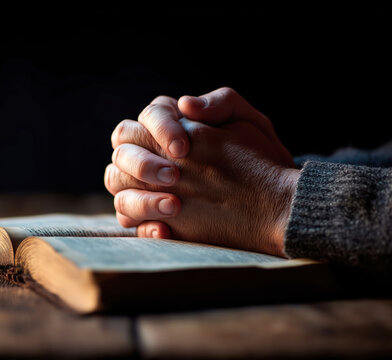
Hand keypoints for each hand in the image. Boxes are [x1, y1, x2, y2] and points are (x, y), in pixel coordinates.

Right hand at [104, 87, 298, 256]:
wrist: (274, 199)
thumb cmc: (258, 155)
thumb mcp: (248, 123)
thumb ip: (221, 103)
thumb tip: (186, 103)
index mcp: (170, 124)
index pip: (148, 116)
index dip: (159, 129)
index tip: (183, 148)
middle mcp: (150, 152)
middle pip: (123, 150)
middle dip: (143, 163)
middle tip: (174, 176)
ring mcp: (145, 184)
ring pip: (117, 183)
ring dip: (140, 197)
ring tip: (174, 206)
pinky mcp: (150, 214)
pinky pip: (130, 219)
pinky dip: (143, 225)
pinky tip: (165, 230)